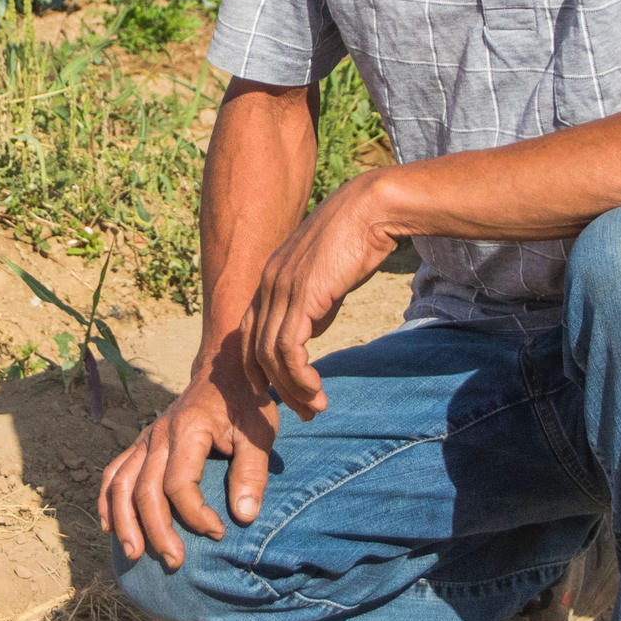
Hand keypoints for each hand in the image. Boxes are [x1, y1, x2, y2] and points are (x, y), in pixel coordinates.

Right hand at [100, 351, 278, 568]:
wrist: (225, 368)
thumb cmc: (244, 402)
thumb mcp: (259, 432)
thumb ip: (252, 472)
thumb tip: (243, 517)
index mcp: (188, 430)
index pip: (178, 484)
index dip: (195, 515)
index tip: (219, 532)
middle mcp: (158, 435)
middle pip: (144, 489)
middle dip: (156, 530)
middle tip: (175, 562)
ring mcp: (146, 439)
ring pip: (120, 484)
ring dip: (124, 522)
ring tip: (135, 554)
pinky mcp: (142, 443)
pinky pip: (113, 472)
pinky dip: (108, 500)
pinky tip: (111, 527)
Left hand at [242, 168, 401, 420]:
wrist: (371, 211)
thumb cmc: (356, 240)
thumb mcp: (325, 278)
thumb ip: (313, 305)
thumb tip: (309, 334)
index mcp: (270, 278)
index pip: (249, 331)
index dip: (257, 366)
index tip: (275, 391)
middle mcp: (268, 284)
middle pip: (256, 349)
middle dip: (277, 386)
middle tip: (302, 410)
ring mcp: (281, 289)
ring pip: (270, 355)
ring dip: (292, 388)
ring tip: (315, 407)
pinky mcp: (302, 297)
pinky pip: (289, 350)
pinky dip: (299, 377)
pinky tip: (316, 390)